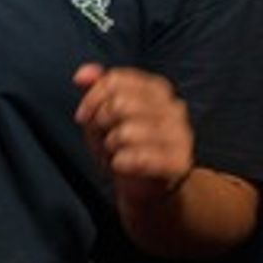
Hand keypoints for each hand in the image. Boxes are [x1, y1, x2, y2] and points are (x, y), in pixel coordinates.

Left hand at [73, 63, 193, 205]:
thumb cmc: (124, 145)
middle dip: (100, 123)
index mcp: (157, 89)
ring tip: (116, 152)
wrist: (145, 187)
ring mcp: (180, 135)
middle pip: (119, 104)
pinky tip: (123, 165)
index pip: (116, 80)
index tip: (83, 116)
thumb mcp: (103, 113)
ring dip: (111, 146)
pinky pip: (139, 158)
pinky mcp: (180, 162)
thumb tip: (81, 75)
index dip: (92, 98)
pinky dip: (121, 163)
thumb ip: (96, 88)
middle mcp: (174, 107)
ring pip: (126, 132)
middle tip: (103, 138)